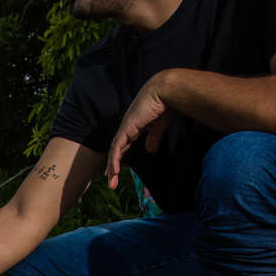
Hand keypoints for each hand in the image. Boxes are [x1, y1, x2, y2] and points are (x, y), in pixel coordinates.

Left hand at [106, 74, 173, 188]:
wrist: (164, 93)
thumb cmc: (163, 107)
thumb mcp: (158, 129)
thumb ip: (153, 140)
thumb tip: (151, 151)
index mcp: (132, 129)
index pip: (121, 147)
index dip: (118, 160)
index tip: (115, 172)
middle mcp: (125, 129)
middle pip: (115, 152)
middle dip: (112, 168)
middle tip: (111, 182)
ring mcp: (124, 129)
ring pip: (114, 152)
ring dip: (112, 168)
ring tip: (111, 182)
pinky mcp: (126, 128)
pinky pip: (117, 147)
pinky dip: (115, 160)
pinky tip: (114, 171)